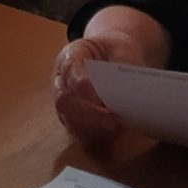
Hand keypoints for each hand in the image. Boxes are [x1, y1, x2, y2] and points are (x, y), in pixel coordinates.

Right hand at [52, 17, 162, 149]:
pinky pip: (76, 130)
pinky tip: (110, 137)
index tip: (103, 101)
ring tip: (114, 131)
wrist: (113, 54)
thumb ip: (122, 68)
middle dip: (87, 114)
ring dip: (90, 128)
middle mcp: (61, 79)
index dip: (85, 89)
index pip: (71, 73)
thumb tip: (126, 93)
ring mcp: (64, 99)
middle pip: (63, 101)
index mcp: (70, 55)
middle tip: (112, 122)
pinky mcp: (72, 116)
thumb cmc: (117, 51)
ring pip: (67, 119)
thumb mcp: (123, 50)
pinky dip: (92, 136)